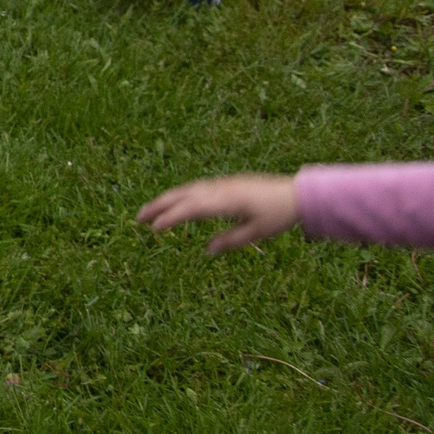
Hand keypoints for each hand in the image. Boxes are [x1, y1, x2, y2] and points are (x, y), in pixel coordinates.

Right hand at [136, 173, 300, 253]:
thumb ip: (230, 241)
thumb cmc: (278, 215)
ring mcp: (220, 184)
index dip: (171, 218)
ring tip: (149, 211)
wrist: (296, 193)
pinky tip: (174, 202)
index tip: (154, 230)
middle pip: (182, 195)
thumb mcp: (256, 233)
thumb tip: (206, 250)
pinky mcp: (223, 184)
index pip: (191, 209)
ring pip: (186, 190)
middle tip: (137, 218)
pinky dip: (179, 195)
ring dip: (165, 199)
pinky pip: (195, 188)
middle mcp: (219, 189)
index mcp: (226, 201)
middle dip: (158, 206)